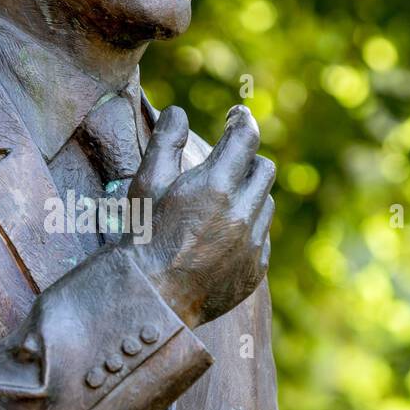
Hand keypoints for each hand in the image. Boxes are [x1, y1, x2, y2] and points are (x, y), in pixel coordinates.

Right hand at [123, 103, 274, 328]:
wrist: (149, 297)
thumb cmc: (143, 236)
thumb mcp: (147, 184)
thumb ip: (165, 141)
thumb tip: (178, 112)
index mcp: (215, 186)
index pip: (246, 137)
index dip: (242, 120)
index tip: (237, 116)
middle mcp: (242, 214)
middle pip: (264, 169)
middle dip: (246, 161)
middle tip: (226, 163)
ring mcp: (252, 244)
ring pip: (266, 203)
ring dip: (249, 196)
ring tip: (219, 204)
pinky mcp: (256, 269)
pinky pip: (262, 237)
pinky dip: (248, 230)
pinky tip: (220, 237)